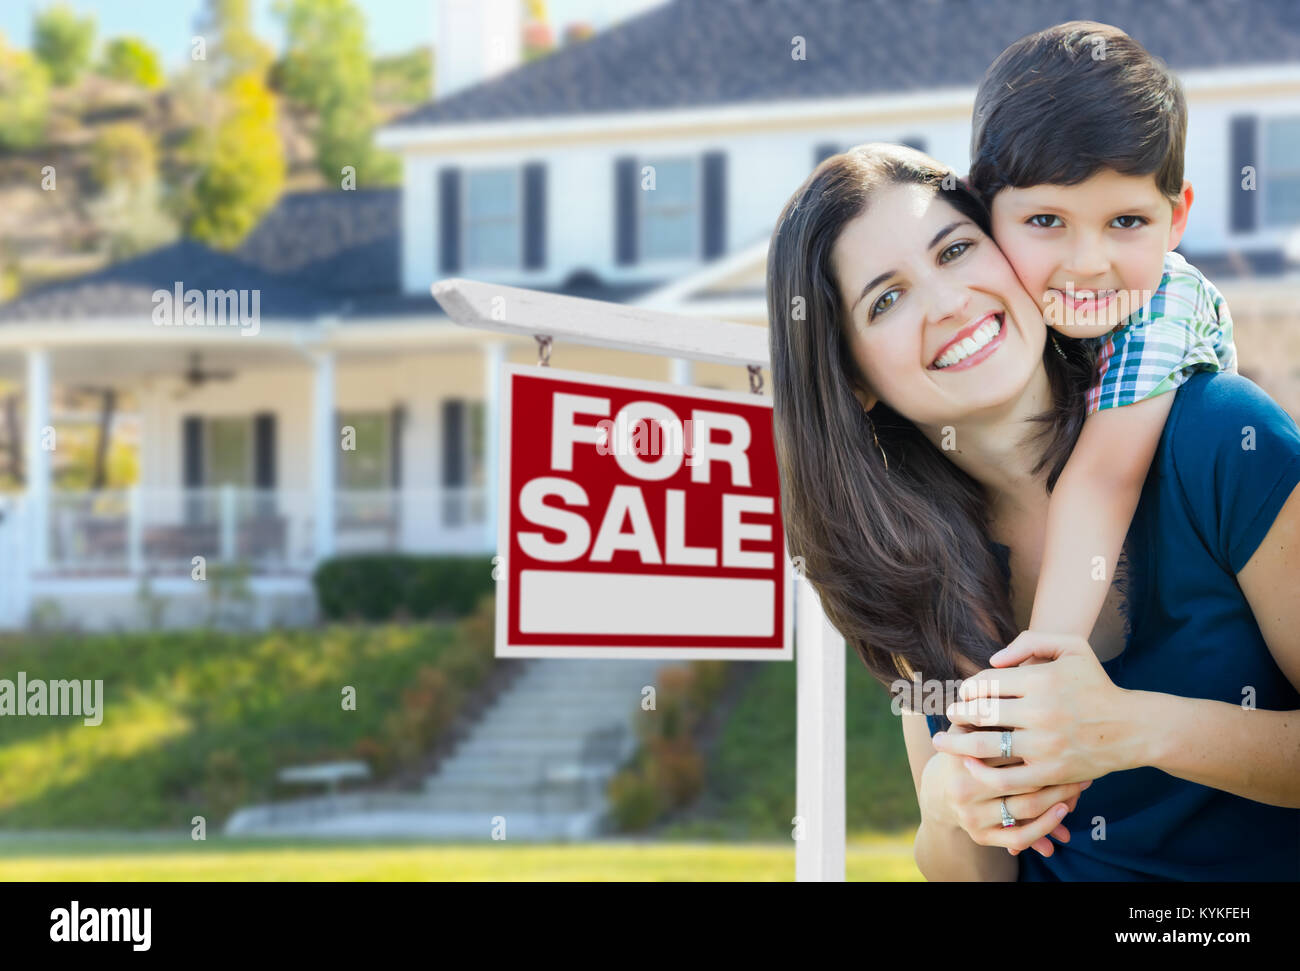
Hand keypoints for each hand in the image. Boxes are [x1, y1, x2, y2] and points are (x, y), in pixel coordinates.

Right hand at [922, 723, 1089, 857]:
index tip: (1066, 734)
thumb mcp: (967, 730)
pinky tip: (1063, 812)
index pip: (1008, 748)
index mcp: (961, 757)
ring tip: (1080, 785)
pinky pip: (1020, 836)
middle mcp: (964, 789)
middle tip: (1083, 761)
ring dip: (1059, 797)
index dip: (1038, 740)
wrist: (938, 792)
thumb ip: (986, 713)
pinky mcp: (980, 836)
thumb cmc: (965, 752)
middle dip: (1056, 770)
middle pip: (1021, 778)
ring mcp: (971, 815)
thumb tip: (1020, 696)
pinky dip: (1045, 827)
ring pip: (1026, 808)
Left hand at [937, 631, 1138, 788]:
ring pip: (986, 747)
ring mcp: (1044, 745)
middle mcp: (1040, 712)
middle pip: (980, 714)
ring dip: (957, 745)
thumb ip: (1030, 641)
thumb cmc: (1095, 683)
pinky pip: (1006, 779)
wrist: (1131, 728)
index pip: (985, 683)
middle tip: (949, 716)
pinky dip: (982, 774)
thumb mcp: (1071, 647)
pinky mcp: (1050, 773)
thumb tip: (993, 660)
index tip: (964, 695)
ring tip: (943, 742)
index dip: (968, 689)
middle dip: (958, 715)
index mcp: (1041, 680)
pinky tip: (969, 766)